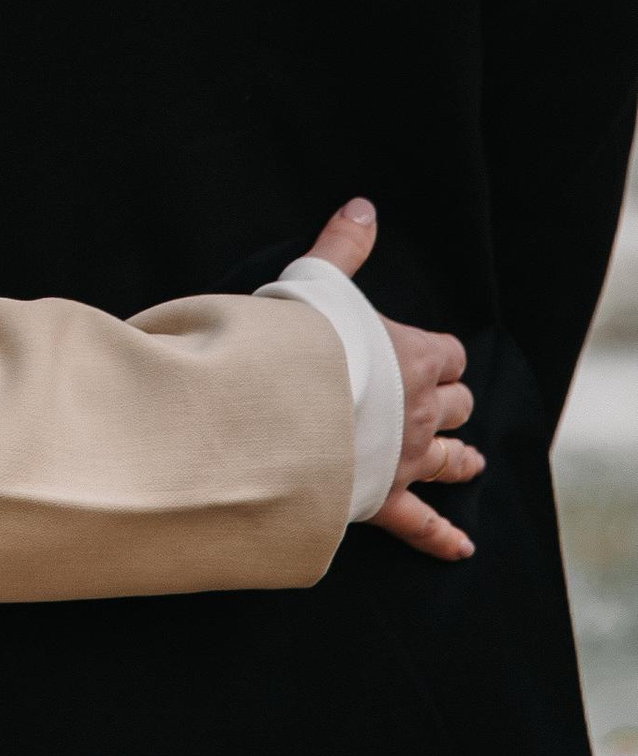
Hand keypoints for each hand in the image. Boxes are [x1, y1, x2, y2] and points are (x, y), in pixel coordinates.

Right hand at [300, 196, 482, 561]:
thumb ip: (343, 246)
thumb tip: (362, 206)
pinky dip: (441, 537)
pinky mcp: (381, 495)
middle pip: (456, 405)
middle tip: (448, 408)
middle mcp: (421, 409)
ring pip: (448, 459)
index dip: (440, 355)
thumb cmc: (301, 341)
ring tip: (472, 464)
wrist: (282, 405)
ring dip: (461, 460)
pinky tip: (460, 548)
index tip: (429, 355)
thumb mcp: (320, 281)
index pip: (449, 355)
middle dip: (451, 405)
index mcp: (413, 357)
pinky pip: (420, 522)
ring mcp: (405, 456)